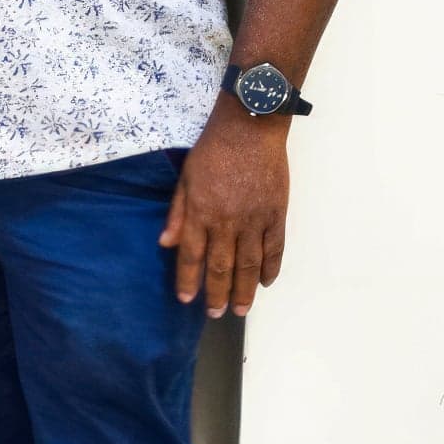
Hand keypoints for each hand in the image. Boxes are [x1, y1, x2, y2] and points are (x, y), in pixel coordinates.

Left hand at [162, 109, 290, 315]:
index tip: (186, 300)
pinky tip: (266, 283)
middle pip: (221, 266)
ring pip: (250, 264)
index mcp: (201, 212)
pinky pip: (275, 248)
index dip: (188, 280)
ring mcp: (255, 220)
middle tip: (216, 314)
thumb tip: (166, 243)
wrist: (250, 130)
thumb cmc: (213, 150)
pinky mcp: (277, 215)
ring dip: (246, 290)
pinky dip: (272, 268)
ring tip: (242, 309)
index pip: (192, 256)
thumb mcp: (185, 177)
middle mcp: (228, 222)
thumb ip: (178, 213)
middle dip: (217, 293)